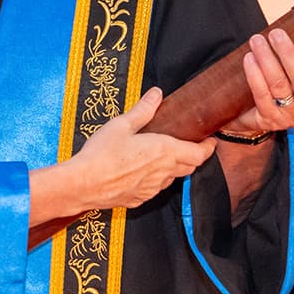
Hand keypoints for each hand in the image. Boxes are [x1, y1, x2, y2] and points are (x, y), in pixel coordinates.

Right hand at [65, 88, 215, 210]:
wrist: (83, 185)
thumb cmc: (101, 154)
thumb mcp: (121, 125)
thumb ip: (143, 110)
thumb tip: (156, 95)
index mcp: (164, 151)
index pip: (199, 154)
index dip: (208, 148)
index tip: (210, 141)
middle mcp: (163, 172)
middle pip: (189, 167)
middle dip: (193, 157)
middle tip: (189, 146)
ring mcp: (152, 188)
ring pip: (172, 178)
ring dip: (174, 168)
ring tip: (163, 157)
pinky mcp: (140, 199)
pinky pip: (155, 188)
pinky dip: (156, 179)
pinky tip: (142, 172)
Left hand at [216, 29, 293, 138]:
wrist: (265, 116)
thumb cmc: (291, 85)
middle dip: (287, 55)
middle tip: (276, 34)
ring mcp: (290, 116)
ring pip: (278, 85)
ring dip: (266, 59)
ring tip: (257, 40)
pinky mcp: (269, 119)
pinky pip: (261, 94)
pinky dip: (254, 74)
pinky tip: (249, 58)